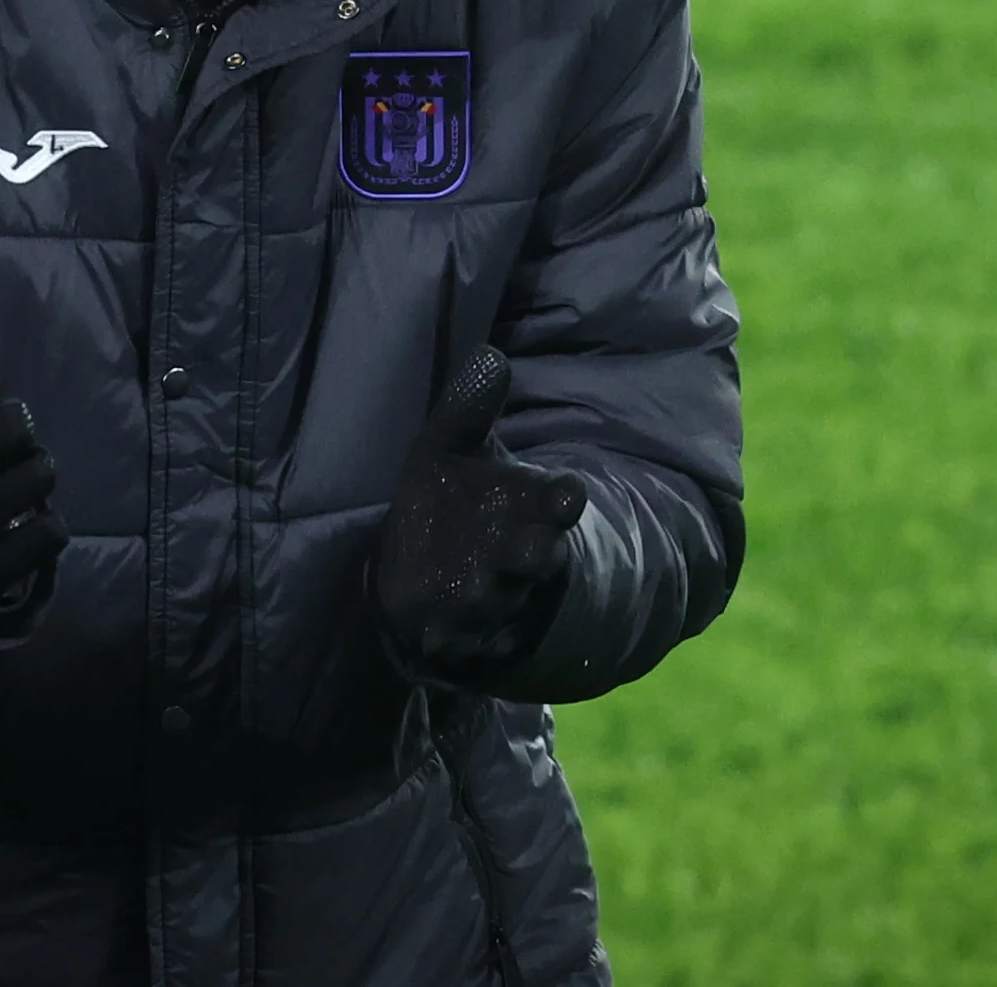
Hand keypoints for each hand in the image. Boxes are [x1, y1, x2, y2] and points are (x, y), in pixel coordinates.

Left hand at [373, 345, 587, 679]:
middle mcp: (522, 552)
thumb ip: (469, 408)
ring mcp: (497, 597)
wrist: (428, 567)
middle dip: (537, 552)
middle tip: (538, 549)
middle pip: (541, 555)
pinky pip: (463, 640)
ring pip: (503, 598)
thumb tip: (488, 356)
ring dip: (493, 594)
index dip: (565, 499)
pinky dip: (451, 638)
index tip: (569, 493)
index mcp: (531, 504)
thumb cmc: (454, 494)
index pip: (561, 500)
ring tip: (477, 589)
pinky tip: (432, 637)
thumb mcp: (455, 446)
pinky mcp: (464, 633)